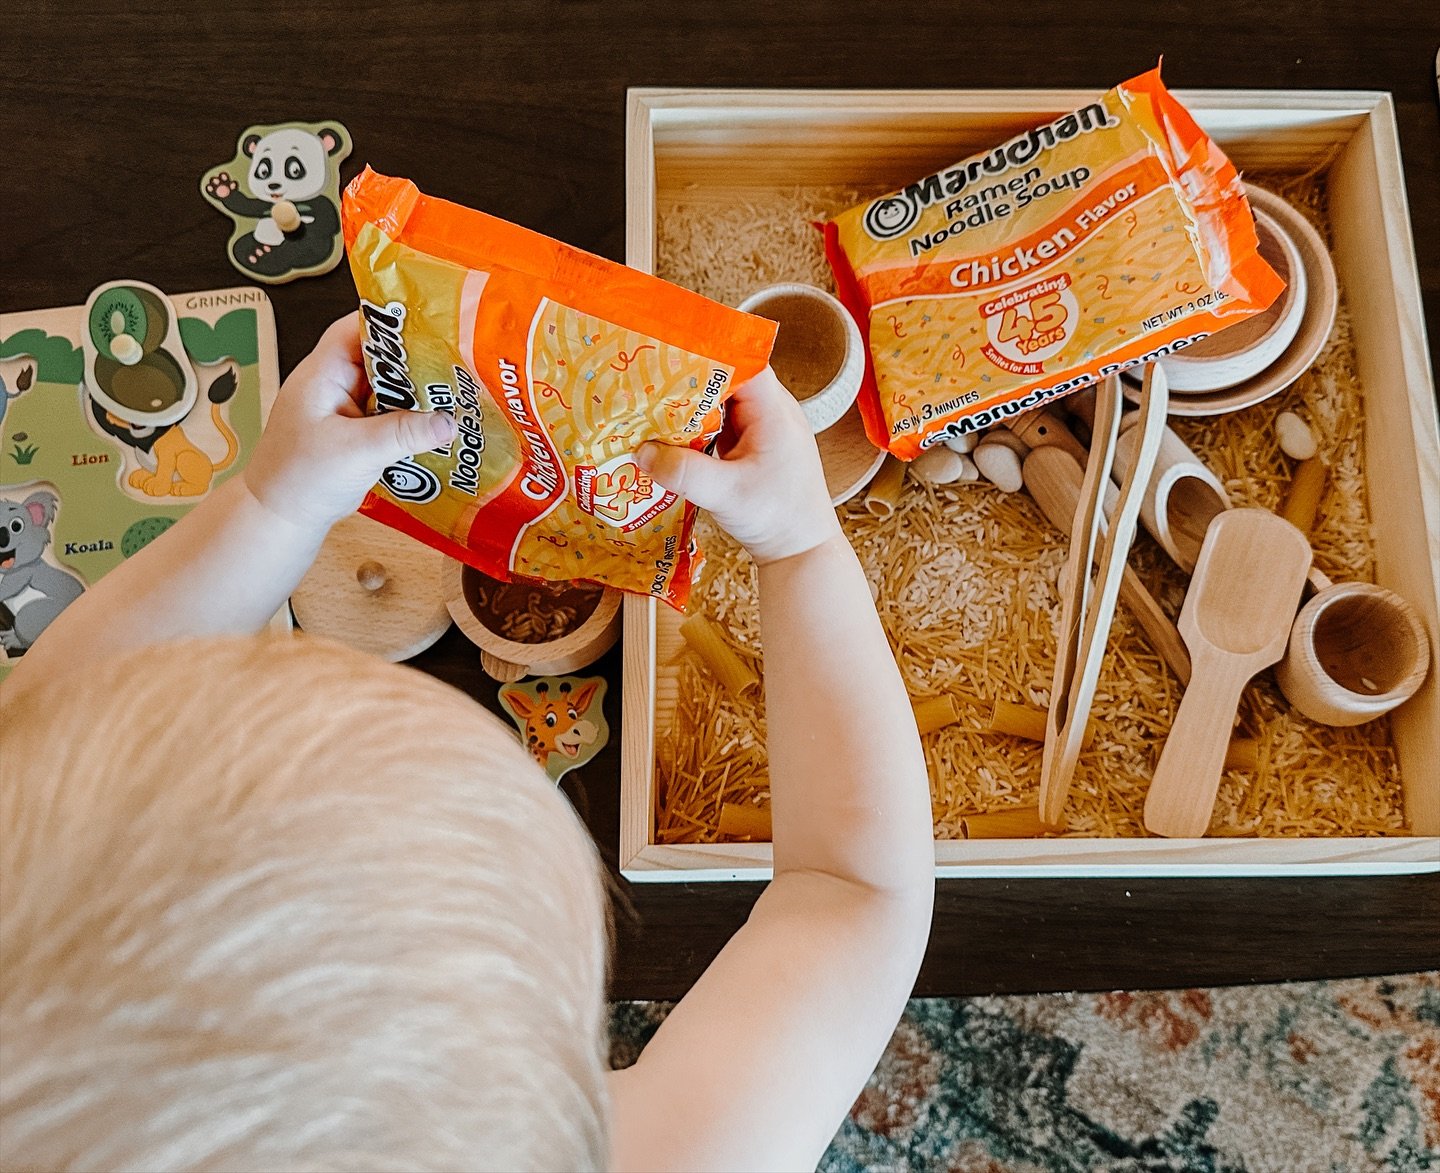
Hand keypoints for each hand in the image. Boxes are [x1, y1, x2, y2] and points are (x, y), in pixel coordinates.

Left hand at [243, 313, 456, 531]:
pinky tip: (435, 421)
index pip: (357, 328)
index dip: (391, 320)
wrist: (280, 517)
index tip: (431, 322)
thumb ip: (404, 433)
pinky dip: (409, 414)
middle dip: (414, 358)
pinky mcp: (355, 429)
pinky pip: (388, 411)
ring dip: (415, 390)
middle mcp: (333, 383)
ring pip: (387, 385)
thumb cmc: (300, 478)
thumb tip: (450, 422)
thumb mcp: (356, 452)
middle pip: (379, 355)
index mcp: (322, 374)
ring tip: (454, 390)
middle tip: (455, 361)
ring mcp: (344, 407)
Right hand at [636, 367, 839, 564]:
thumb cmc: (778, 518)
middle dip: (687, 378)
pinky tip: (667, 434)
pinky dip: (694, 427)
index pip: (742, 361)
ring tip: (649, 403)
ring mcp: (760, 429)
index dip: (707, 352)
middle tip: (646, 378)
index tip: (669, 351)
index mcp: (774, 411)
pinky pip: (717, 425)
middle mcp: (771, 412)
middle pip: (725, 378)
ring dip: (688, 405)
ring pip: (718, 402)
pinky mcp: (749, 446)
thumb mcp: (727, 495)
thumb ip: (684, 473)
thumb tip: (642, 452)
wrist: (800, 550)